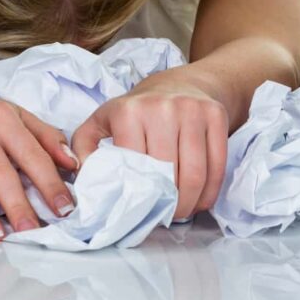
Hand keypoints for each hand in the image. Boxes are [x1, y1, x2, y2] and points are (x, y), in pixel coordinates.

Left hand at [71, 74, 228, 220]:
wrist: (179, 83)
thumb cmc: (137, 110)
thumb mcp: (101, 121)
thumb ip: (84, 147)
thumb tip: (82, 177)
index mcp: (128, 112)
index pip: (135, 168)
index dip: (138, 196)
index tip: (139, 211)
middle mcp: (161, 108)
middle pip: (168, 174)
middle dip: (167, 205)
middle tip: (164, 216)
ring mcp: (191, 110)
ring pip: (195, 173)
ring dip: (190, 203)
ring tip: (181, 211)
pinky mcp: (215, 114)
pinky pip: (217, 164)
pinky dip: (210, 191)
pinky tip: (200, 200)